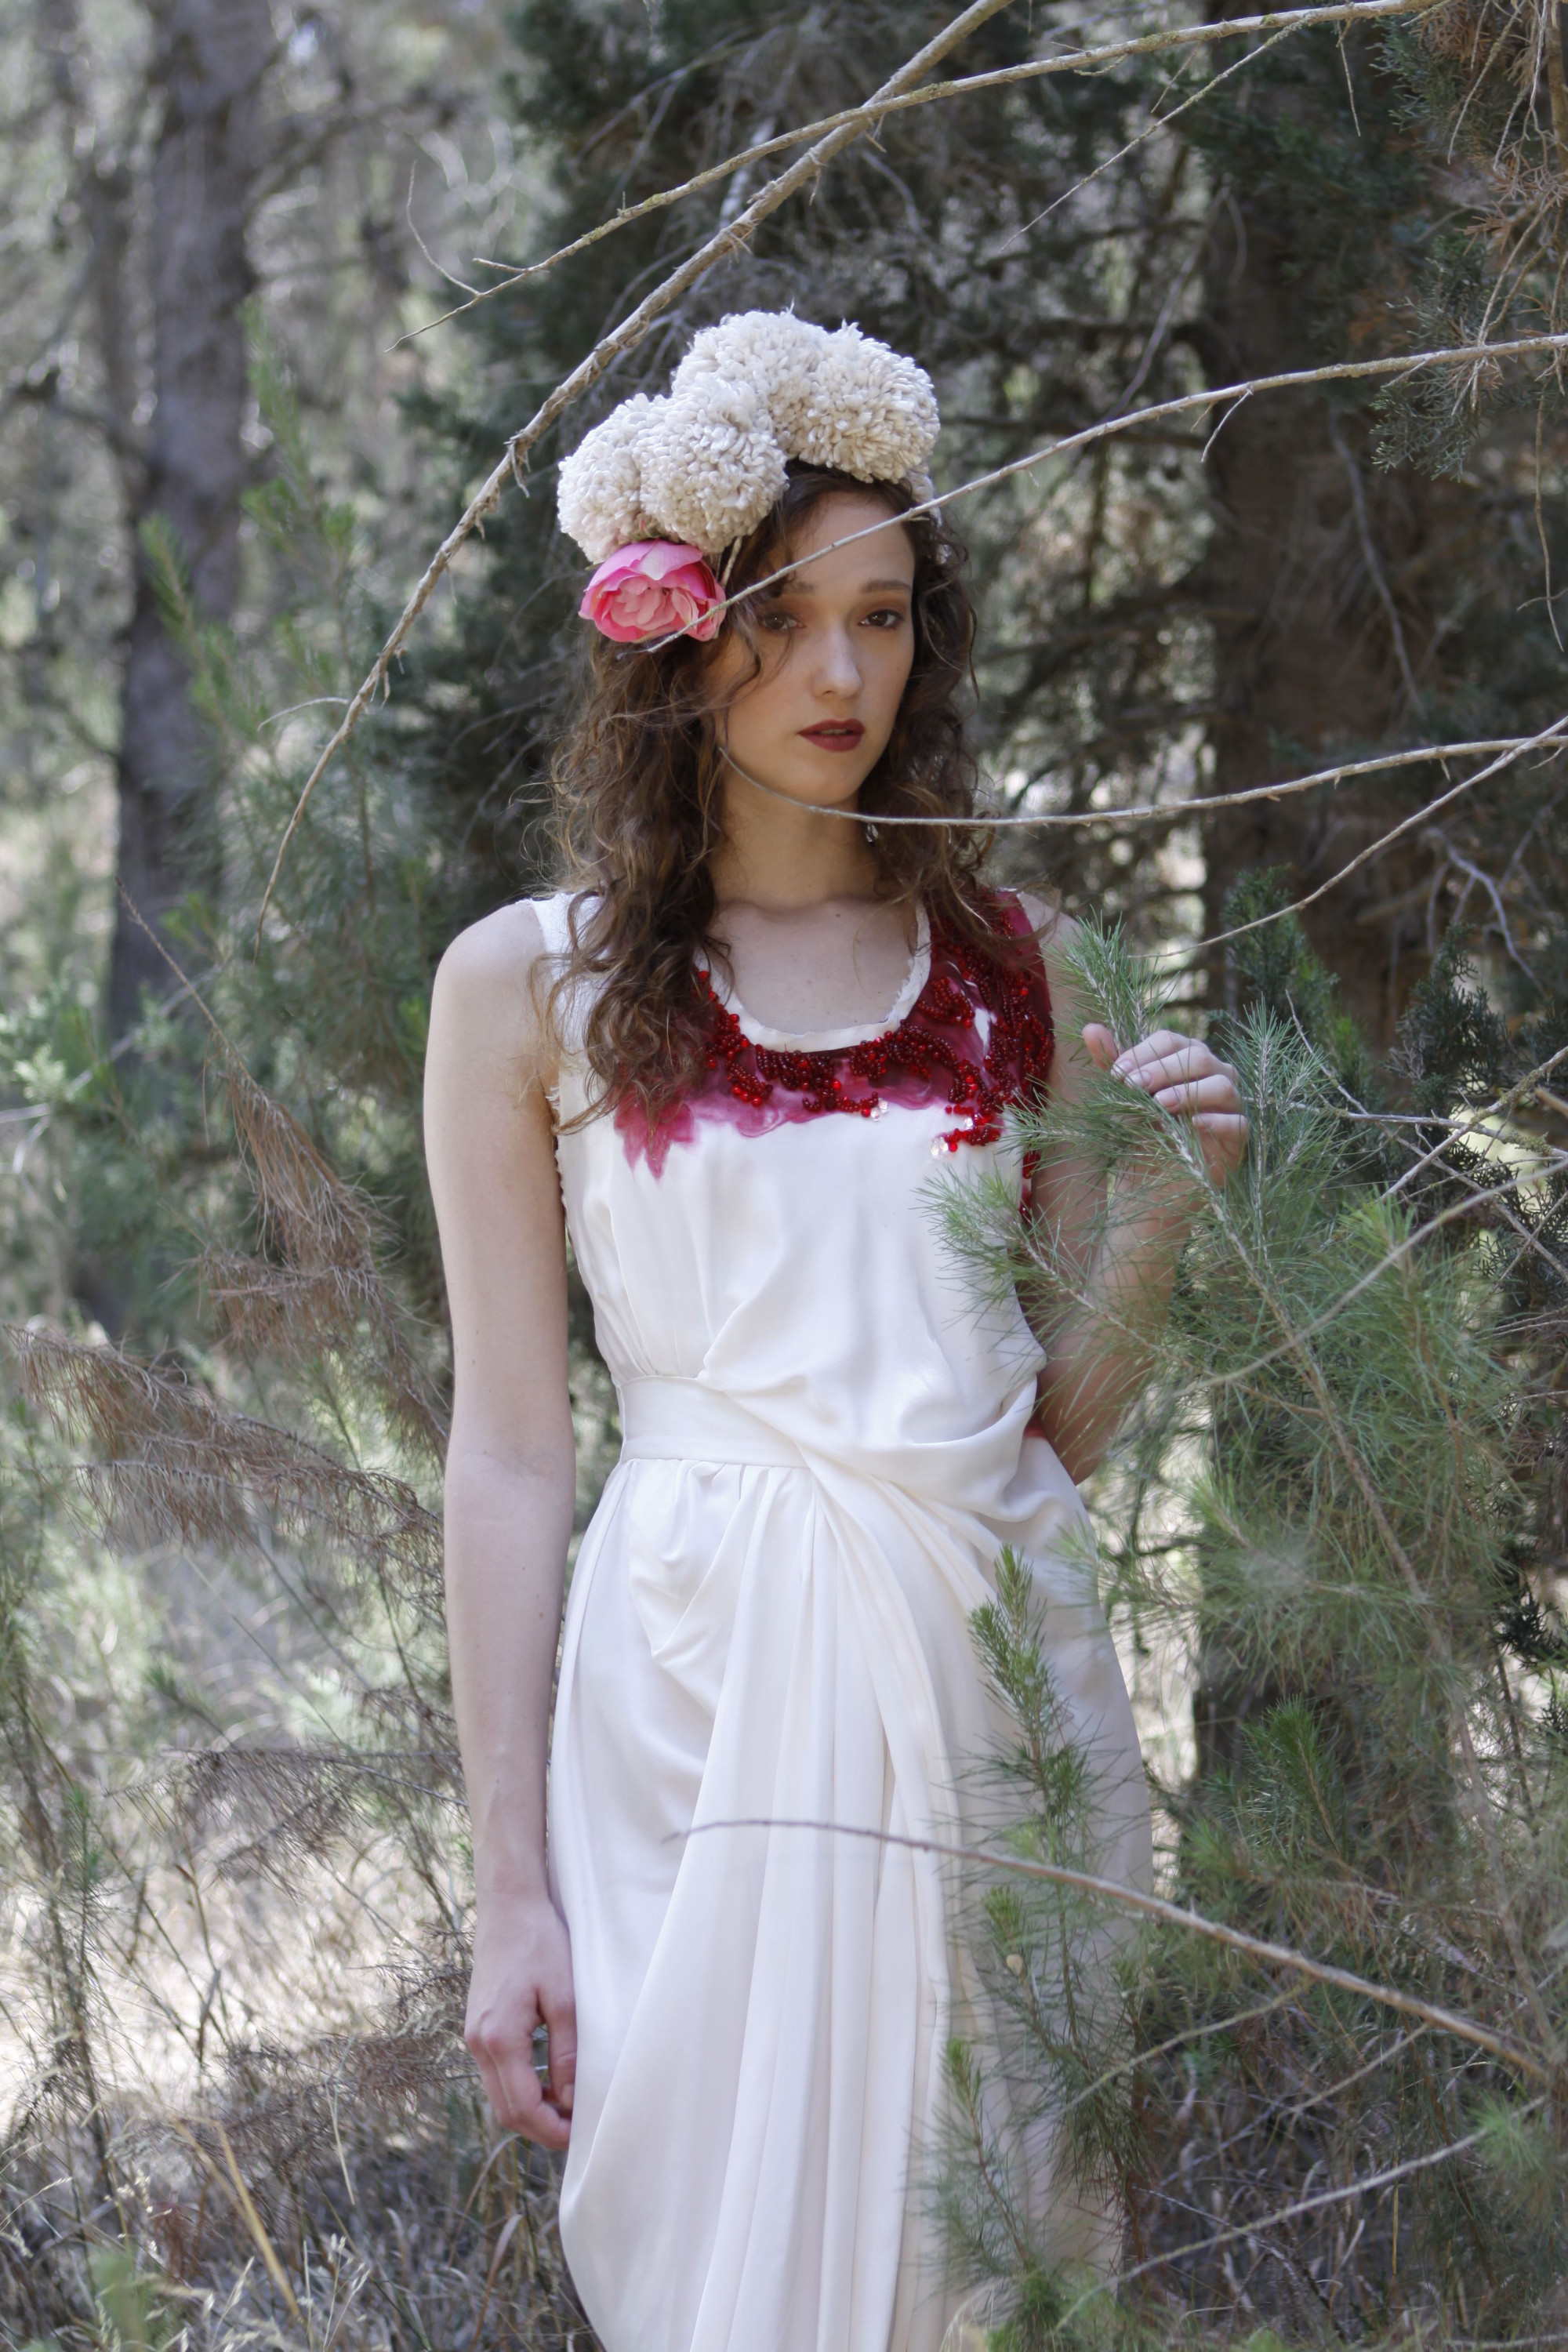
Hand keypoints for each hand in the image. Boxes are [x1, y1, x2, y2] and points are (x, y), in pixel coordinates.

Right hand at [465, 1890, 576, 2147]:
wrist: (509, 1907)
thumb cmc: (541, 1944)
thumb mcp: (564, 1997)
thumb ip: (566, 2052)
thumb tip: (568, 2100)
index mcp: (498, 2038)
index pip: (521, 2107)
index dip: (550, 2129)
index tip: (579, 2136)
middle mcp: (478, 2043)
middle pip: (505, 2110)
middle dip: (540, 2127)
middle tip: (576, 2129)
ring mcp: (474, 2035)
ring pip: (499, 2095)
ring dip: (530, 2110)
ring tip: (567, 2108)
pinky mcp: (478, 2027)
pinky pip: (496, 2073)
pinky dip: (520, 2088)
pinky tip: (548, 2082)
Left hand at [1082, 1024, 1247, 1185]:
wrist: (1151, 1183)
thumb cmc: (1141, 1132)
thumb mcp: (1123, 1098)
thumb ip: (1112, 1063)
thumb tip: (1090, 1029)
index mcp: (1186, 1058)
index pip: (1170, 1040)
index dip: (1143, 1053)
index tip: (1117, 1074)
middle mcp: (1214, 1075)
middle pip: (1198, 1057)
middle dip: (1162, 1069)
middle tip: (1133, 1086)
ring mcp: (1230, 1106)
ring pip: (1222, 1086)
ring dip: (1188, 1092)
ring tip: (1159, 1104)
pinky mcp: (1237, 1139)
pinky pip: (1238, 1123)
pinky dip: (1217, 1121)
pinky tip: (1193, 1124)